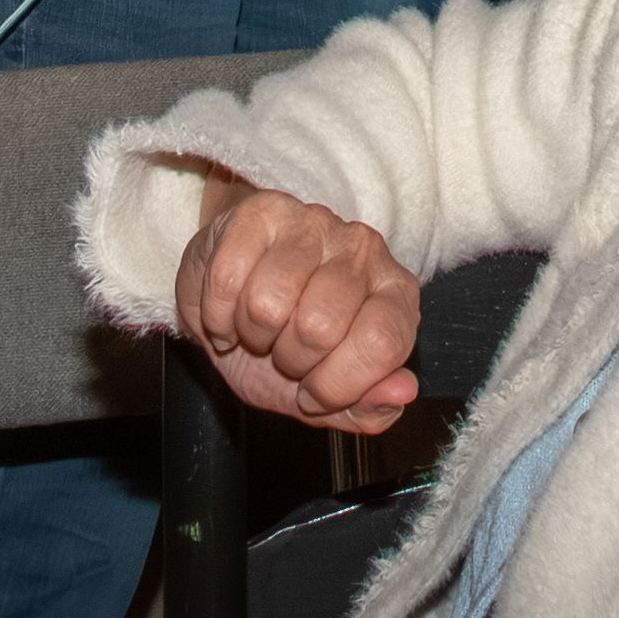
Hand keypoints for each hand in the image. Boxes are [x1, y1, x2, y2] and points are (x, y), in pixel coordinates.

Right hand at [173, 181, 421, 432]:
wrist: (235, 300)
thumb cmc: (287, 347)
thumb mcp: (325, 396)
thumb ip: (366, 407)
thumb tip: (402, 392)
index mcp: (396, 294)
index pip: (381, 344)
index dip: (337, 385)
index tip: (313, 393)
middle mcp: (364, 250)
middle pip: (319, 326)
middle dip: (289, 359)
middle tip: (282, 352)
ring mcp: (314, 223)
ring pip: (268, 302)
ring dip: (251, 333)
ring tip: (257, 328)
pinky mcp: (262, 210)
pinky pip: (227, 278)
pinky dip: (216, 314)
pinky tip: (228, 312)